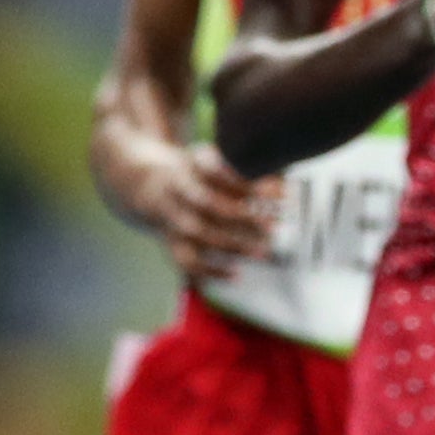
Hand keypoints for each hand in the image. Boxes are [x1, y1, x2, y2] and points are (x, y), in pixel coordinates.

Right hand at [135, 142, 276, 281]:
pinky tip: (237, 275)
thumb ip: (246, 169)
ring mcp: (171, 217)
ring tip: (264, 252)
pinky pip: (186, 260)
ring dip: (233, 244)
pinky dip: (210, 271)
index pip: (219, 171)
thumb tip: (284, 188)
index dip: (250, 182)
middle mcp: (178, 191)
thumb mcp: (218, 159)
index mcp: (192, 164)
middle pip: (209, 204)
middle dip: (245, 215)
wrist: (150, 184)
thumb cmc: (200, 171)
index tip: (282, 191)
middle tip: (275, 225)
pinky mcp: (170, 241)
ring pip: (199, 233)